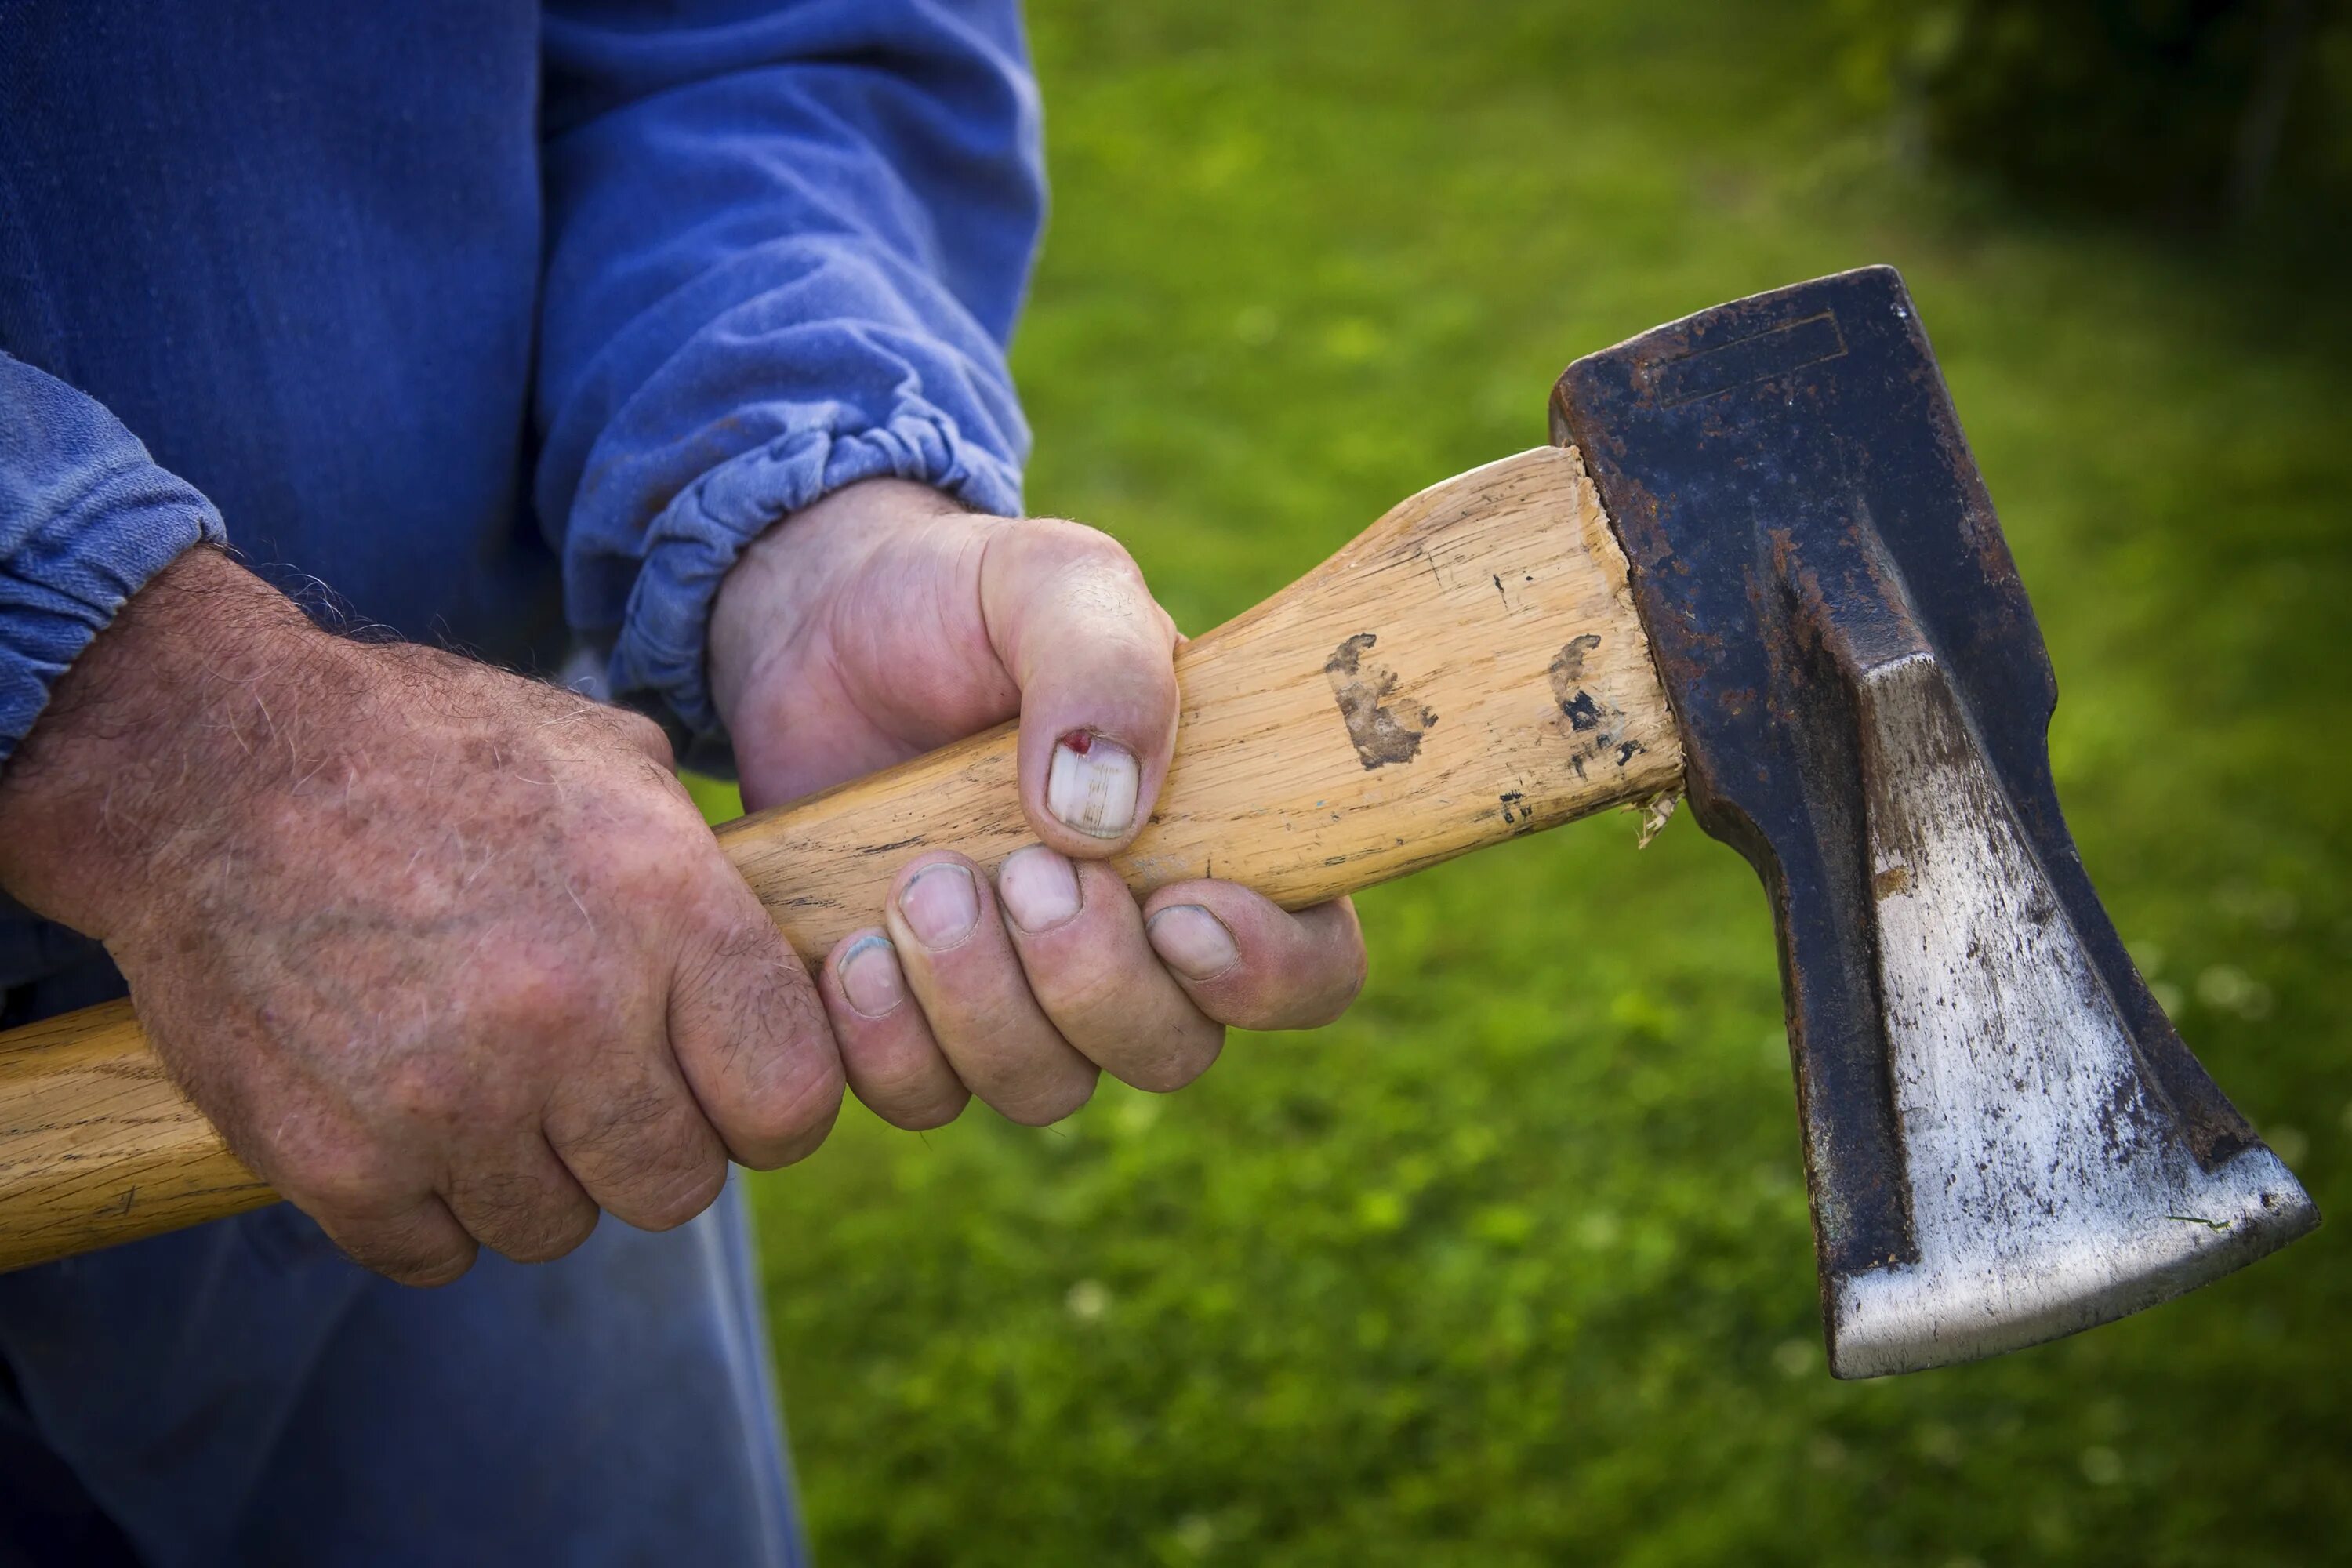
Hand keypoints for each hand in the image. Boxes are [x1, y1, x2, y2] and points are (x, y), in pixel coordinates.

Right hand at [0, 548, 841, 1283]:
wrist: (210, 766)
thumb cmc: (428, 752)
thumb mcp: (606, 761)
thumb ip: (704, 872)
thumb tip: (781, 953)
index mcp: (666, 912)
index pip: (792, 1100)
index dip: (766, 1103)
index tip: (726, 1085)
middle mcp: (572, 1016)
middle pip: (679, 1187)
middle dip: (647, 1145)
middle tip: (590, 1084)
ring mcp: (452, 1100)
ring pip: (556, 1227)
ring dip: (530, 1173)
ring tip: (482, 1078)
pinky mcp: (339, 1161)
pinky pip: (435, 1252)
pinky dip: (424, 1204)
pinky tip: (403, 1113)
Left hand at [708, 480, 1365, 1129]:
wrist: (816, 621)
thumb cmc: (965, 601)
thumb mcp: (1051, 581)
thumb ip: (1103, 661)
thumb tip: (1105, 812)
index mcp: (1217, 843)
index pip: (1309, 967)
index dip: (1266, 975)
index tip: (1180, 909)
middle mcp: (1135, 942)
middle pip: (1172, 1051)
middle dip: (1092, 980)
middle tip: (1017, 871)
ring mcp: (1023, 994)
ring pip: (1046, 1089)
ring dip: (981, 1007)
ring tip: (918, 883)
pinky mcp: (913, 1019)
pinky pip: (923, 1098)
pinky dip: (885, 1042)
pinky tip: (851, 950)